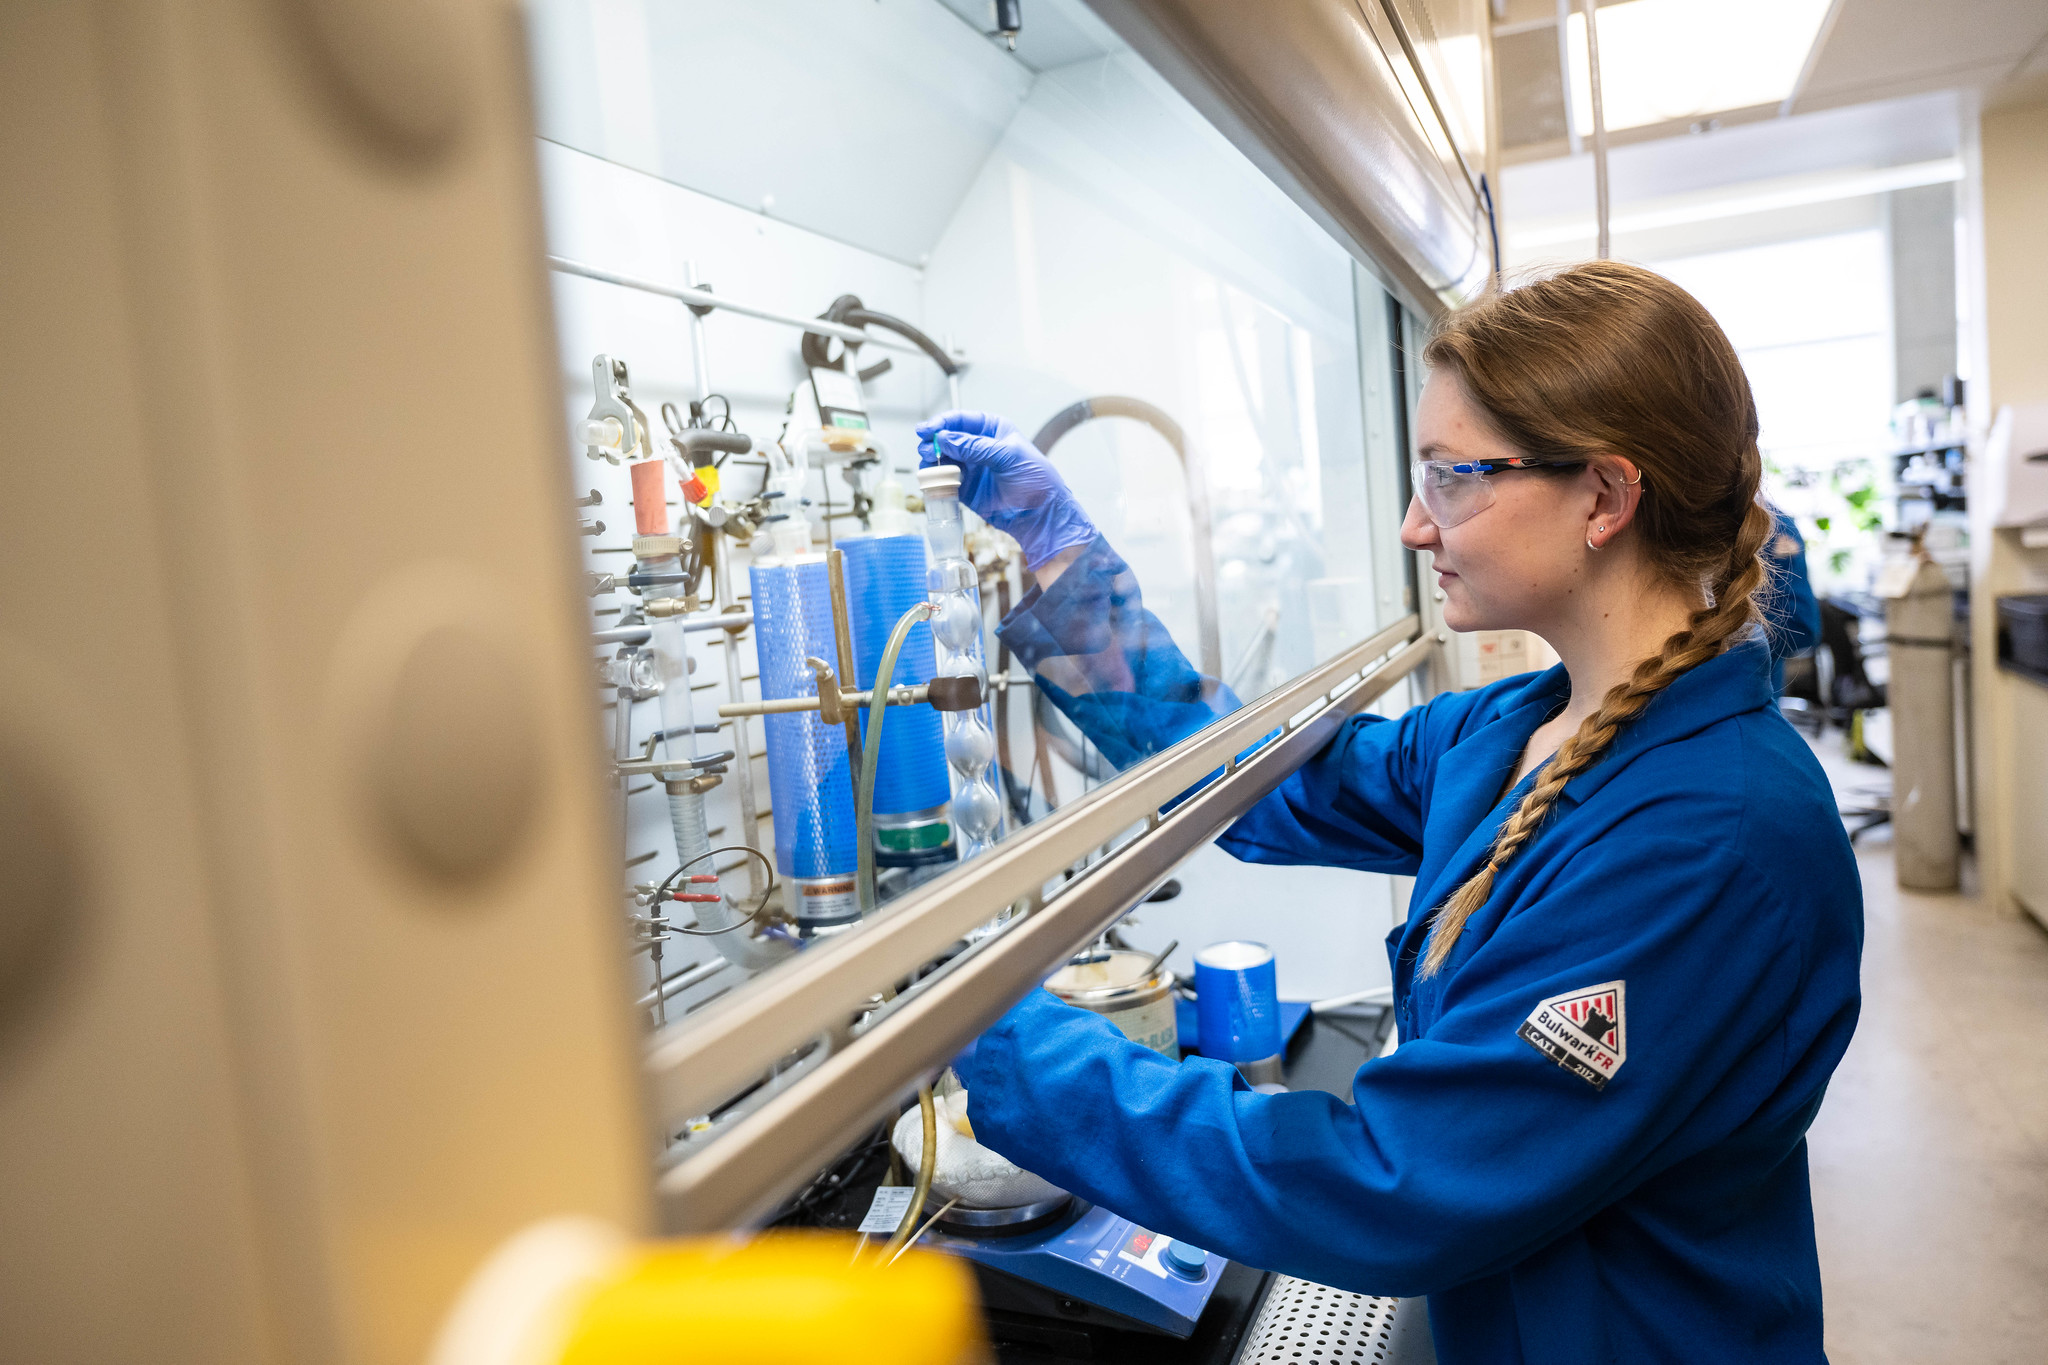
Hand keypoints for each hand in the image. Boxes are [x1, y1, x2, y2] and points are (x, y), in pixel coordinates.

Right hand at [915, 410, 1097, 570]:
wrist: (1041, 514)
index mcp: (992, 429)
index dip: (942, 423)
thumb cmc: (1035, 479)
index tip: (927, 430)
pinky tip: (933, 480)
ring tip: (929, 465)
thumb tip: (946, 439)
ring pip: (942, 459)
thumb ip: (976, 447)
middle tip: (927, 449)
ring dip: (932, 461)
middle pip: (947, 438)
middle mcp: (978, 446)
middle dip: (934, 442)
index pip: (961, 420)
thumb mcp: (1008, 456)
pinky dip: (936, 480)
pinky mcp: (966, 488)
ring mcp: (971, 467)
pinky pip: (945, 480)